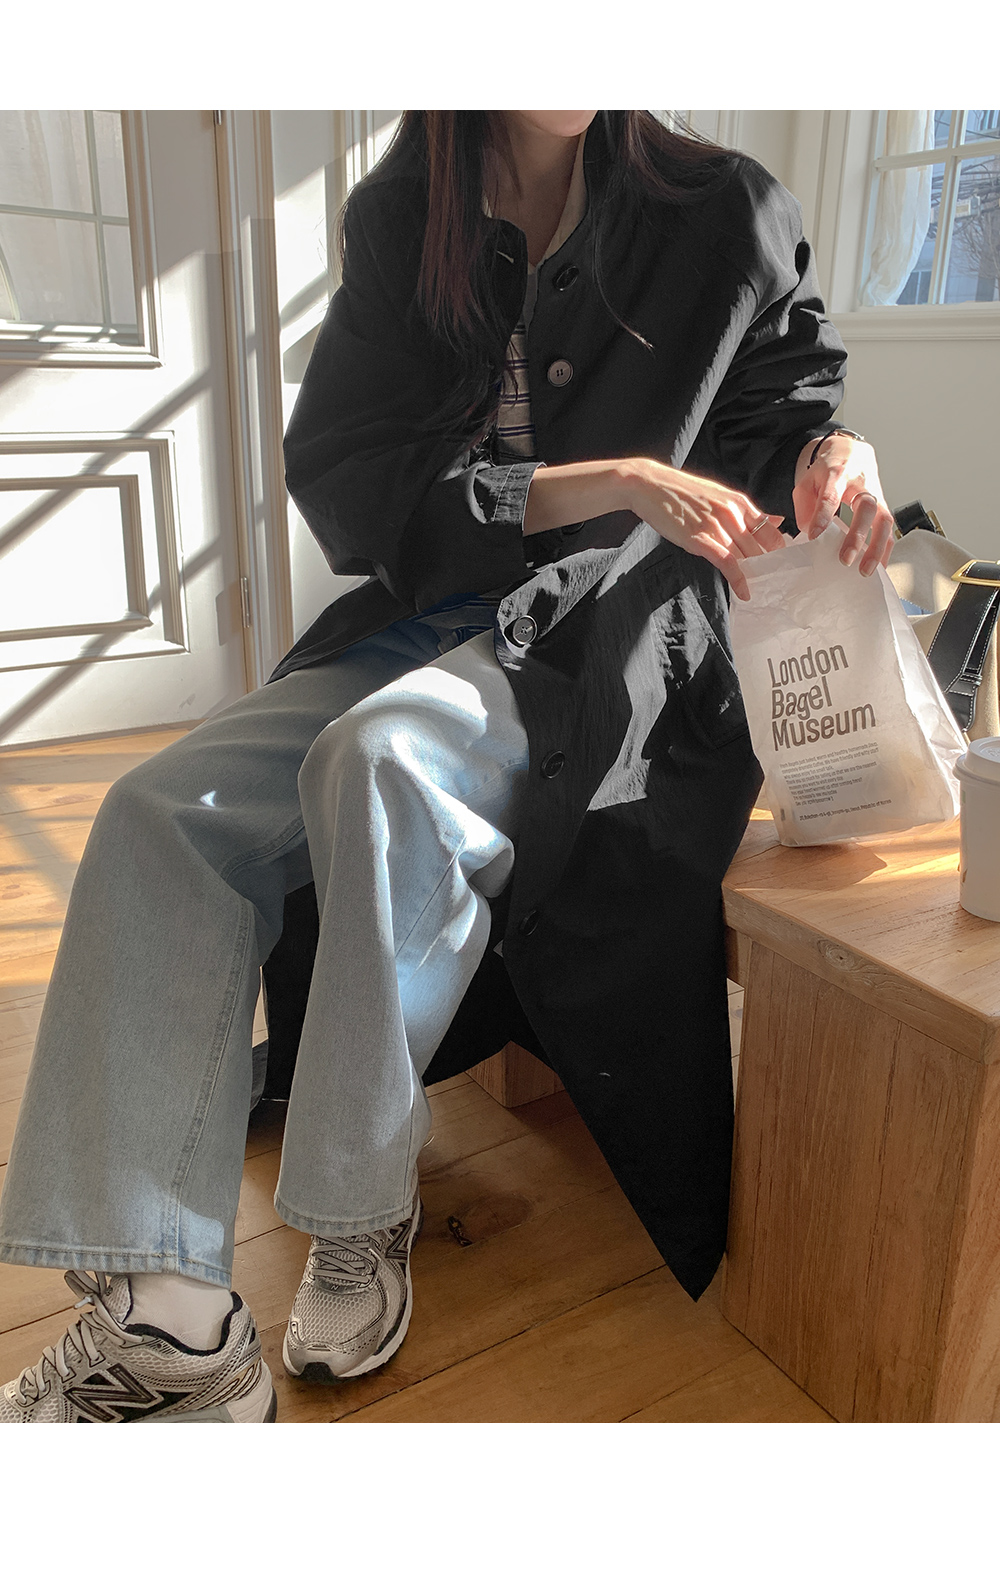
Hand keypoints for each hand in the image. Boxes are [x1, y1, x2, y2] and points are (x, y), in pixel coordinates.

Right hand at [621, 457, 784, 601]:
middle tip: (776, 583)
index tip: (784, 564)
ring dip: (756, 575)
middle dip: (770, 567)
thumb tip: (774, 520)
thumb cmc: (682, 493)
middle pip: (761, 546)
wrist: (650, 486)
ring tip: (762, 590)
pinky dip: (739, 579)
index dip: (779, 549)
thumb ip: (746, 511)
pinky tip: (744, 592)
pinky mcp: (701, 539)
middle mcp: (733, 513)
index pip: (770, 529)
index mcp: (739, 502)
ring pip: (747, 556)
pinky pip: (728, 563)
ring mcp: (717, 526)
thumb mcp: (719, 495)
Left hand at [792, 433, 894, 575]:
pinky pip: (889, 528)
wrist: (851, 452)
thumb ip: (805, 506)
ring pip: (884, 520)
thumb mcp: (808, 481)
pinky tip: (879, 567)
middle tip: (846, 559)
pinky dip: (885, 549)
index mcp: (838, 473)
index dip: (823, 516)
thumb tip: (810, 534)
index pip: (832, 495)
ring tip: (865, 570)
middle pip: (866, 507)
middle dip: (857, 535)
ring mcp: (877, 494)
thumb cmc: (827, 469)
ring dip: (877, 548)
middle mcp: (862, 483)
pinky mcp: (884, 506)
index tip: (814, 537)